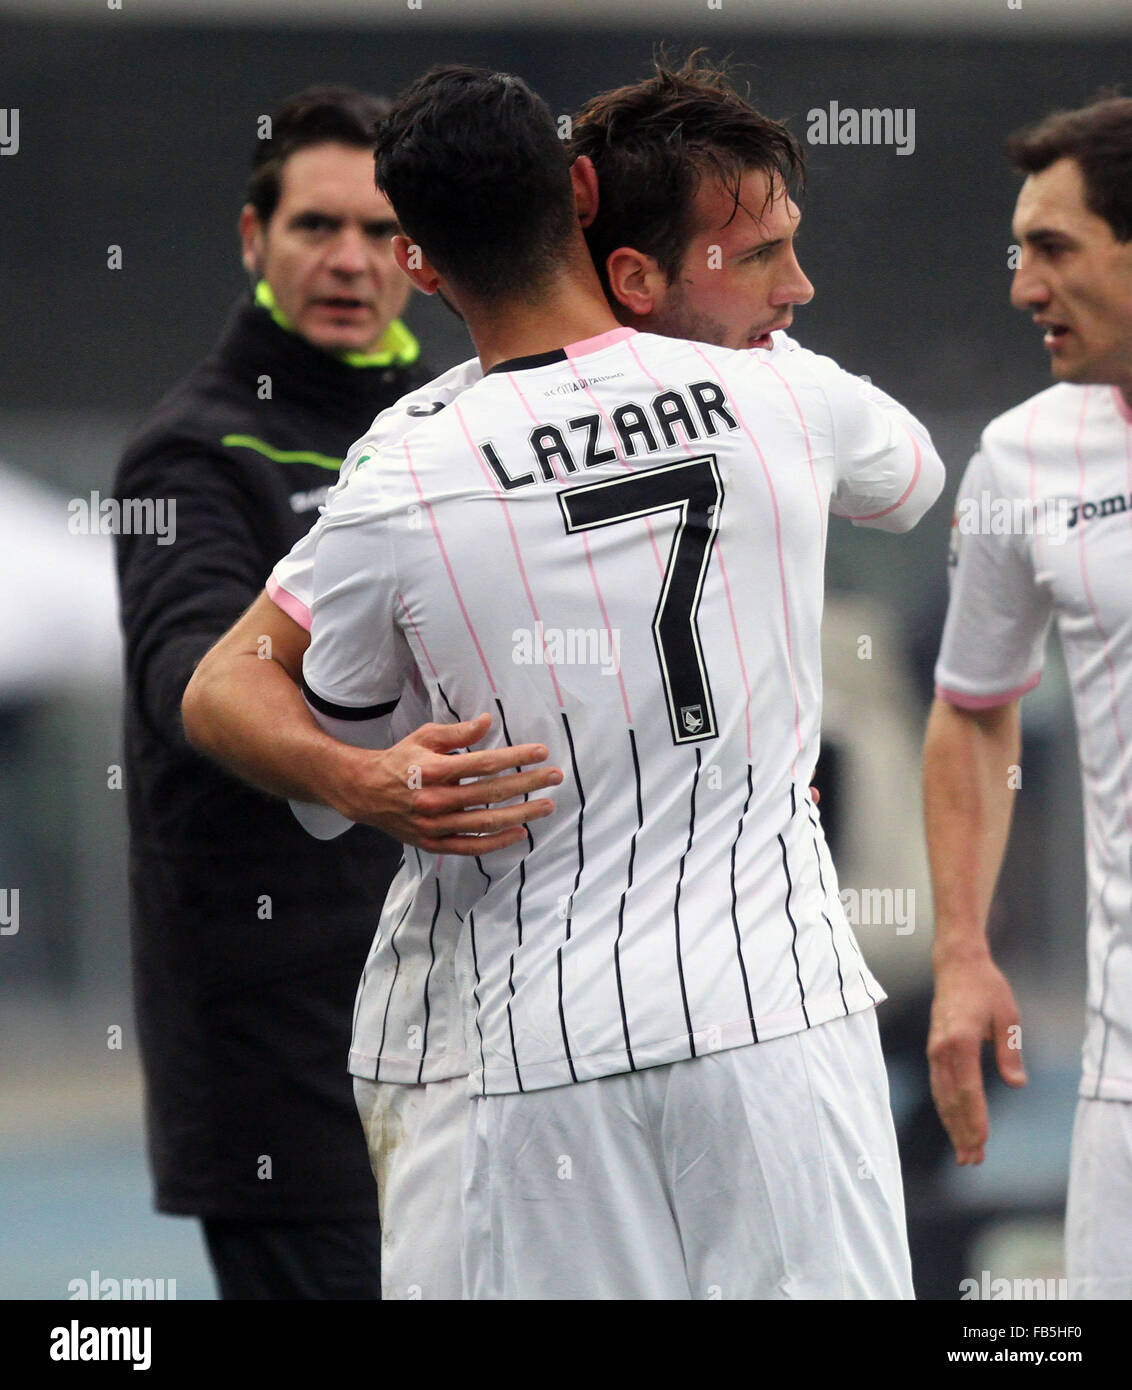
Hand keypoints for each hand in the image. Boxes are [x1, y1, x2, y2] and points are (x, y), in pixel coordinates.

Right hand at [334, 713, 561, 855]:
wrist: (365, 792)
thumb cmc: (400, 760)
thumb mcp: (424, 737)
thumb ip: (458, 733)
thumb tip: (487, 722)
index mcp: (435, 769)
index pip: (485, 763)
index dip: (516, 758)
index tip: (541, 752)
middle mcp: (437, 799)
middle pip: (492, 793)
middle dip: (528, 784)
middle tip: (556, 776)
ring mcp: (435, 825)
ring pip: (486, 822)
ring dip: (521, 814)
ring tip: (546, 806)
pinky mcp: (434, 843)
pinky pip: (471, 846)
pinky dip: (497, 842)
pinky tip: (520, 832)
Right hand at [927, 952, 1026, 1164]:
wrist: (956, 965)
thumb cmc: (986, 988)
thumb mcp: (1008, 1017)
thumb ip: (1010, 1052)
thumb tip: (1017, 1085)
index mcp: (961, 1041)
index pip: (968, 1090)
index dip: (975, 1119)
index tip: (982, 1143)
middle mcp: (942, 1049)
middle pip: (952, 1099)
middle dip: (962, 1132)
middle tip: (973, 1160)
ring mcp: (934, 1050)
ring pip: (942, 1096)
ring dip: (952, 1125)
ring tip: (964, 1152)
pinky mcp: (934, 1050)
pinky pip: (939, 1086)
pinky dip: (946, 1109)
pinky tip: (954, 1124)